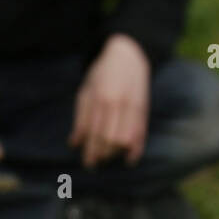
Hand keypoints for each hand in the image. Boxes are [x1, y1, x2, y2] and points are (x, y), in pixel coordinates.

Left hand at [69, 34, 150, 167]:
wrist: (129, 55)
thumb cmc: (102, 74)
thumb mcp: (86, 91)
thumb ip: (80, 118)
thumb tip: (74, 144)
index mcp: (102, 98)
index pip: (96, 133)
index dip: (91, 151)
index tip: (87, 163)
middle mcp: (120, 104)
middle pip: (111, 140)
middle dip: (102, 155)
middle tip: (95, 162)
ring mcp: (134, 107)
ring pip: (127, 140)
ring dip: (116, 153)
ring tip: (107, 157)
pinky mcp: (144, 110)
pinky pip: (142, 134)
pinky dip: (136, 150)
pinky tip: (129, 160)